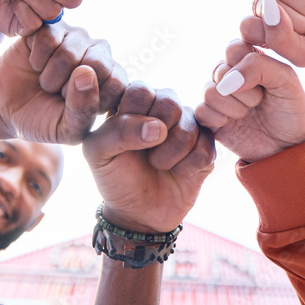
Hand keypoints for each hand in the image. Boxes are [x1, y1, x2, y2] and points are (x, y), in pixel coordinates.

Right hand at [0, 22, 127, 143]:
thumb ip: (83, 110)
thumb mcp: (66, 129)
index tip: (74, 110)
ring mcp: (76, 38)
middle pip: (98, 62)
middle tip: (57, 93)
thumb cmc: (42, 120)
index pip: (117, 83)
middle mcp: (98, 54)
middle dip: (70, 87)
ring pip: (71, 50)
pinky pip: (49, 38)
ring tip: (45, 82)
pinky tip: (35, 64)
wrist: (5, 107)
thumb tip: (86, 73)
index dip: (92, 100)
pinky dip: (37, 58)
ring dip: (50, 75)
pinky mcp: (52, 27)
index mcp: (111, 80)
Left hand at [84, 84, 214, 231]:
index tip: (124, 140)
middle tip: (145, 153)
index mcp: (133, 102)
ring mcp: (186, 126)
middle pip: (170, 101)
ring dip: (170, 154)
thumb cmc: (115, 177)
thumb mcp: (98, 154)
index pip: (141, 90)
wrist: (138, 214)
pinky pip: (206, 148)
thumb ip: (117, 131)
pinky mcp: (206, 147)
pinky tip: (178, 172)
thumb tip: (158, 128)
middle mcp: (161, 109)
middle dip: (155, 135)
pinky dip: (188, 167)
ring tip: (158, 165)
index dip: (135, 117)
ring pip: (190, 125)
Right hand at [196, 40, 304, 162]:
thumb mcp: (286, 81)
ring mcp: (219, 97)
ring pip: (208, 91)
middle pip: (219, 70)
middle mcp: (231, 77)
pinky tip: (232, 123)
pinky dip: (218, 118)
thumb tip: (227, 80)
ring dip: (232, 105)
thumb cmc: (291, 110)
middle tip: (259, 101)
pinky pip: (201, 111)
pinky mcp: (210, 119)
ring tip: (247, 113)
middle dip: (243, 90)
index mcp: (249, 61)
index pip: (233, 48)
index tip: (264, 81)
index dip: (245, 64)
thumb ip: (260, 66)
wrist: (289, 147)